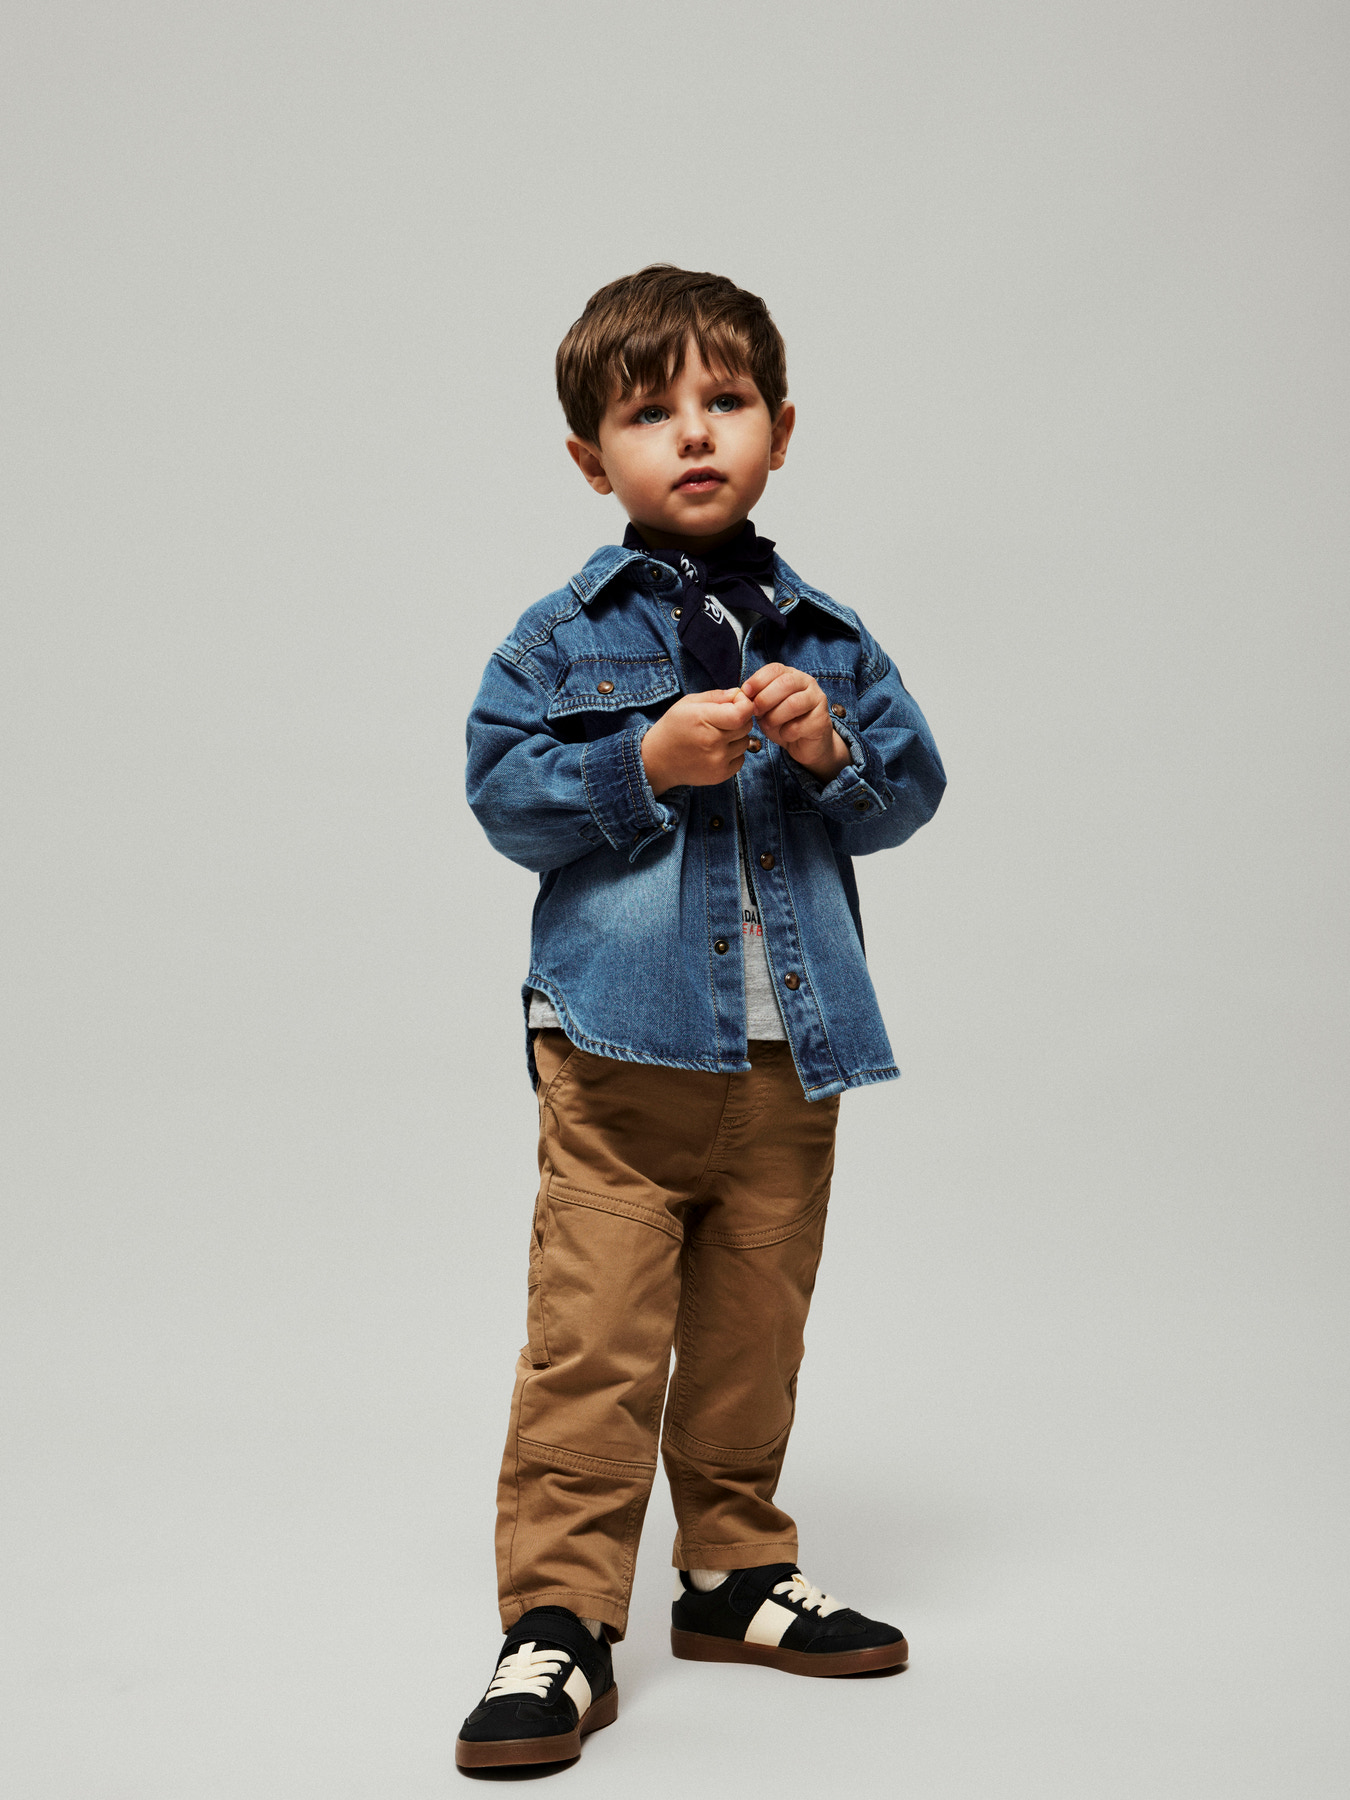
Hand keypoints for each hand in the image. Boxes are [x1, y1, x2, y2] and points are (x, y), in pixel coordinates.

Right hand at [641, 689, 755, 794]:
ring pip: (745, 742)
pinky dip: (733, 753)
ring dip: (736, 737)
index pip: (742, 713)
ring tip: (716, 736)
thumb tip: (738, 694)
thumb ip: (715, 696)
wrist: (657, 761)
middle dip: (740, 719)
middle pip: (746, 726)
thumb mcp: (687, 703)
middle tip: (723, 719)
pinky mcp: (720, 775)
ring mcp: (717, 761)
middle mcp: (712, 742)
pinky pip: (741, 759)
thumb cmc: (673, 728)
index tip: (737, 703)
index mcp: (702, 719)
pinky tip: (716, 750)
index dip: (744, 705)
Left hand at [741, 663, 849, 781]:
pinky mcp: (822, 720)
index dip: (758, 680)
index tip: (745, 693)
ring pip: (794, 703)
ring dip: (775, 716)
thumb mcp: (764, 709)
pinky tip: (785, 735)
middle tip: (755, 712)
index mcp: (791, 675)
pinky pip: (801, 725)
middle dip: (765, 698)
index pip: (775, 669)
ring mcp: (817, 700)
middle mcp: (807, 683)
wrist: (804, 744)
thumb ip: (755, 699)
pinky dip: (787, 732)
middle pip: (785, 683)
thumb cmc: (782, 723)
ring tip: (768, 725)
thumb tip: (741, 696)